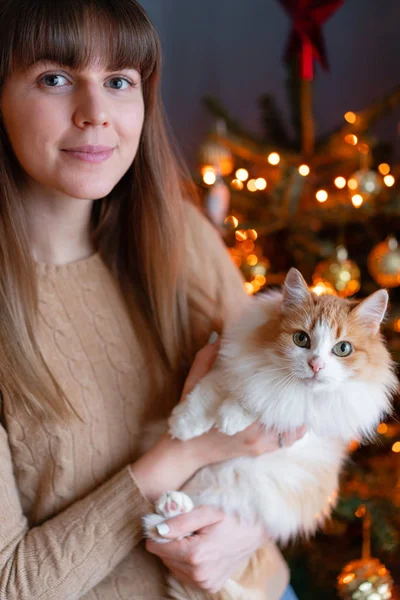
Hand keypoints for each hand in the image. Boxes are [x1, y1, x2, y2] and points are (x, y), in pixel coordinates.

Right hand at [131, 335, 305, 501]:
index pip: (274, 400)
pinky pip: (289, 441)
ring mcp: (261, 445)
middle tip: (303, 382)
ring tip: (302, 398)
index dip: (286, 386)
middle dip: (297, 399)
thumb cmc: (190, 415)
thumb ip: (206, 359)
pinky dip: (296, 429)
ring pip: (294, 430)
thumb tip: (219, 337)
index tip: (291, 372)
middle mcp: (256, 433)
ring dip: (299, 415)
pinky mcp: (261, 451)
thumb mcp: (194, 383)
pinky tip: (296, 415)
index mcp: (242, 416)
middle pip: (290, 415)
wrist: (187, 450)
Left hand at [146, 505, 265, 592]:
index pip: (156, 546)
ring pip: (172, 566)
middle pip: (163, 556)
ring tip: (196, 538)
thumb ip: (180, 521)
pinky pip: (184, 574)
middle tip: (188, 528)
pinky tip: (200, 550)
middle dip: (170, 541)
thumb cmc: (231, 516)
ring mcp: (204, 583)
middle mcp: (199, 574)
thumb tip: (157, 530)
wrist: (255, 531)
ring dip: (178, 552)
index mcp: (196, 555)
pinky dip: (186, 562)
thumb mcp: (207, 511)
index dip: (159, 532)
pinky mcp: (209, 586)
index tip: (169, 521)